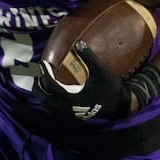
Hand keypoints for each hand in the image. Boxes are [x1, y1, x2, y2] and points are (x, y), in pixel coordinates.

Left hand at [34, 42, 159, 121]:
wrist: (121, 106)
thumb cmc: (111, 88)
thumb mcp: (101, 71)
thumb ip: (88, 57)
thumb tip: (78, 43)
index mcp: (73, 98)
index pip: (52, 86)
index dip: (45, 74)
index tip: (44, 64)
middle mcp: (69, 108)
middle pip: (45, 99)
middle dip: (38, 86)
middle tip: (38, 73)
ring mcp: (70, 114)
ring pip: (48, 106)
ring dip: (42, 94)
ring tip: (41, 81)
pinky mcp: (73, 116)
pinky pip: (54, 110)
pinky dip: (49, 101)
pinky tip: (51, 92)